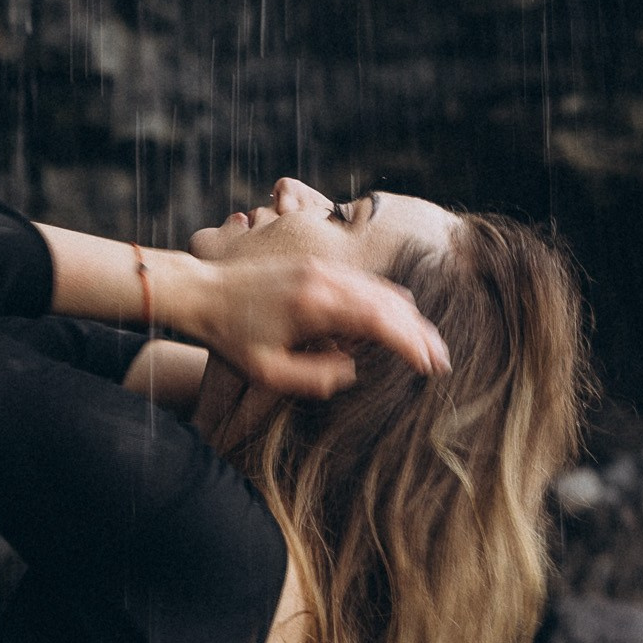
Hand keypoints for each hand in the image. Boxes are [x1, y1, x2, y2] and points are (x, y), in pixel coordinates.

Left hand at [188, 247, 449, 399]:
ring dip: (406, 315)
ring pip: (378, 288)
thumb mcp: (267, 373)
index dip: (411, 343)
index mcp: (316, 307)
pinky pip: (361, 280)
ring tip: (426, 342)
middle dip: (419, 332)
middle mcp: (324, 280)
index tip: (431, 365)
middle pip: (389, 302)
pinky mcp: (313, 265)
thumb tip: (352, 369)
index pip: (380, 322)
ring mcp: (320, 268)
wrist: (201, 293)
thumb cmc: (229, 337)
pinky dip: (385, 299)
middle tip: (441, 359)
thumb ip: (314, 377)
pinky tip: (396, 314)